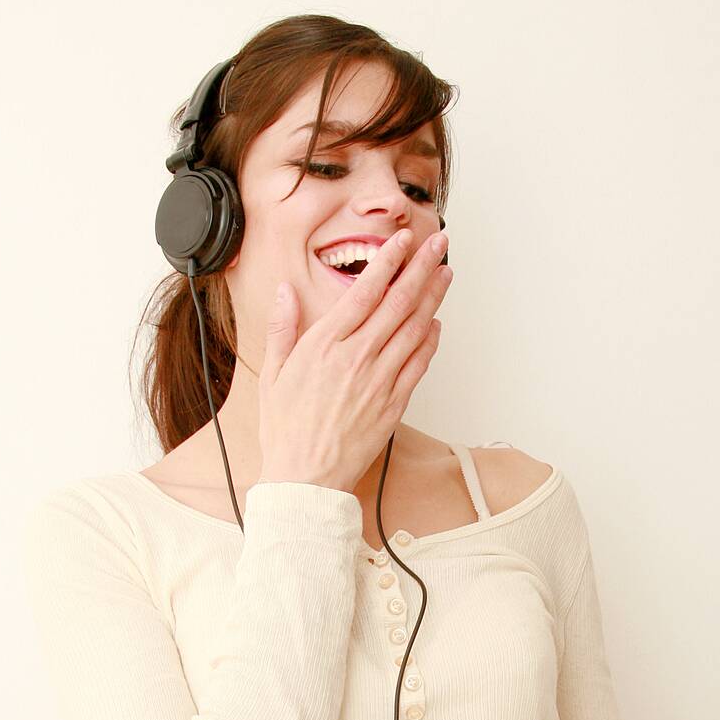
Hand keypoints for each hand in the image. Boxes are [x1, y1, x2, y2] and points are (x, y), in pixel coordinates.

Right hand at [258, 229, 451, 491]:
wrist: (306, 478)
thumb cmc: (286, 430)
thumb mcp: (273, 375)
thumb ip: (283, 328)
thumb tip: (285, 291)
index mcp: (325, 345)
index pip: (365, 291)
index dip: (388, 261)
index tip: (401, 240)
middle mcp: (357, 357)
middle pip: (399, 302)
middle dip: (422, 267)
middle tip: (438, 244)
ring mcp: (380, 381)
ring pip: (415, 328)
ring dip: (434, 297)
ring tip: (445, 273)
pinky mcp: (394, 404)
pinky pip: (419, 365)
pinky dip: (431, 341)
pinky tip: (437, 324)